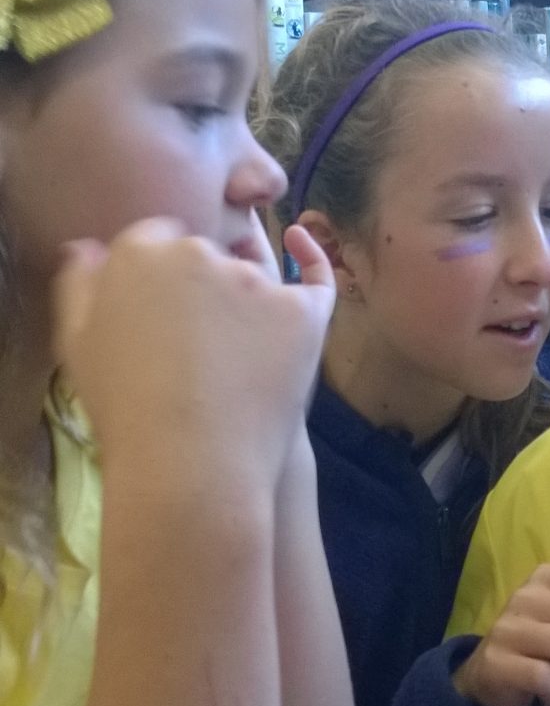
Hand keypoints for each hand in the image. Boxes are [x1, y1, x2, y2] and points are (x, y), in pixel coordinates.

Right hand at [52, 218, 334, 492]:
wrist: (189, 466)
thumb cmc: (125, 412)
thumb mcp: (80, 346)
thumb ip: (82, 287)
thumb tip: (90, 247)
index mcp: (138, 253)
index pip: (154, 240)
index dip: (159, 276)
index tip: (162, 313)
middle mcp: (198, 253)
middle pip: (205, 254)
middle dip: (199, 283)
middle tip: (196, 340)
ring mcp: (255, 281)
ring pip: (252, 275)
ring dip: (244, 297)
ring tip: (234, 354)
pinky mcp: (301, 310)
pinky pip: (313, 281)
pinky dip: (312, 263)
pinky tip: (299, 242)